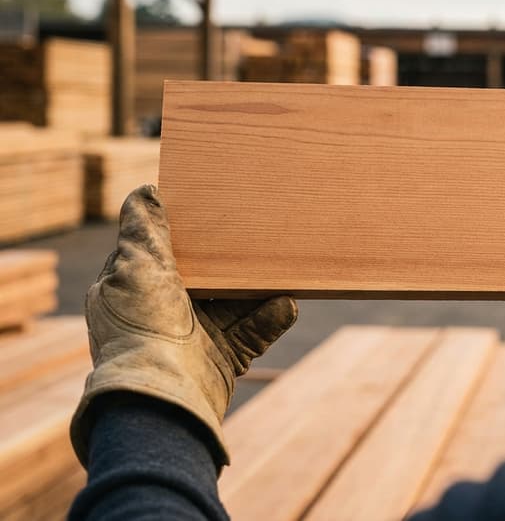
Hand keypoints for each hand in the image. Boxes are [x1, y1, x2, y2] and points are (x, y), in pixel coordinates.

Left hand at [70, 185, 297, 467]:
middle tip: (256, 236)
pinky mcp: (222, 359)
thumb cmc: (143, 327)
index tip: (208, 212)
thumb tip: (146, 192)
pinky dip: (271, 317)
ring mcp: (193, 339)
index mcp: (134, 292)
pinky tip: (288, 303)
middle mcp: (163, 315)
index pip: (157, 255)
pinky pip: (253, 331)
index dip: (180, 234)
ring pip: (233, 304)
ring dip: (258, 288)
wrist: (165, 395)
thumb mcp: (136, 266)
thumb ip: (144, 230)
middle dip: (229, 261)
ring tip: (283, 270)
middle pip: (203, 278)